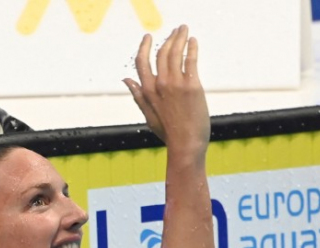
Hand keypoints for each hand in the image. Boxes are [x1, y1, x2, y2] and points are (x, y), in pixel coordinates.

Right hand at [124, 25, 210, 157]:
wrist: (186, 145)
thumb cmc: (169, 133)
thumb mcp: (148, 115)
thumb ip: (138, 95)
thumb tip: (126, 80)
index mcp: (148, 91)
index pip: (142, 62)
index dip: (144, 47)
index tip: (148, 37)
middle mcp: (160, 84)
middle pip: (162, 53)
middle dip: (169, 38)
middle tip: (176, 31)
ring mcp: (176, 84)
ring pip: (175, 52)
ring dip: (180, 37)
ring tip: (184, 30)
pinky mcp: (192, 85)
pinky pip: (191, 60)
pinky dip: (192, 48)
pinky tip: (193, 42)